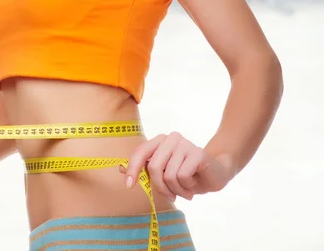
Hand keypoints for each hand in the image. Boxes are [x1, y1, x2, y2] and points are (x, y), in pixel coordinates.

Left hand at [120, 132, 236, 201]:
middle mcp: (170, 138)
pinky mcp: (197, 153)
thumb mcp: (164, 174)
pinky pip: (183, 176)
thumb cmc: (187, 175)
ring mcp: (185, 144)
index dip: (132, 168)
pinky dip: (187, 187)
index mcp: (160, 141)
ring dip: (176, 190)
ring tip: (185, 191)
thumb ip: (144, 170)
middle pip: (154, 167)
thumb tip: (119, 169)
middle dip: (160, 187)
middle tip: (171, 196)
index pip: (141, 152)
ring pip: (169, 175)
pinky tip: (193, 185)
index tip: (128, 185)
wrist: (215, 174)